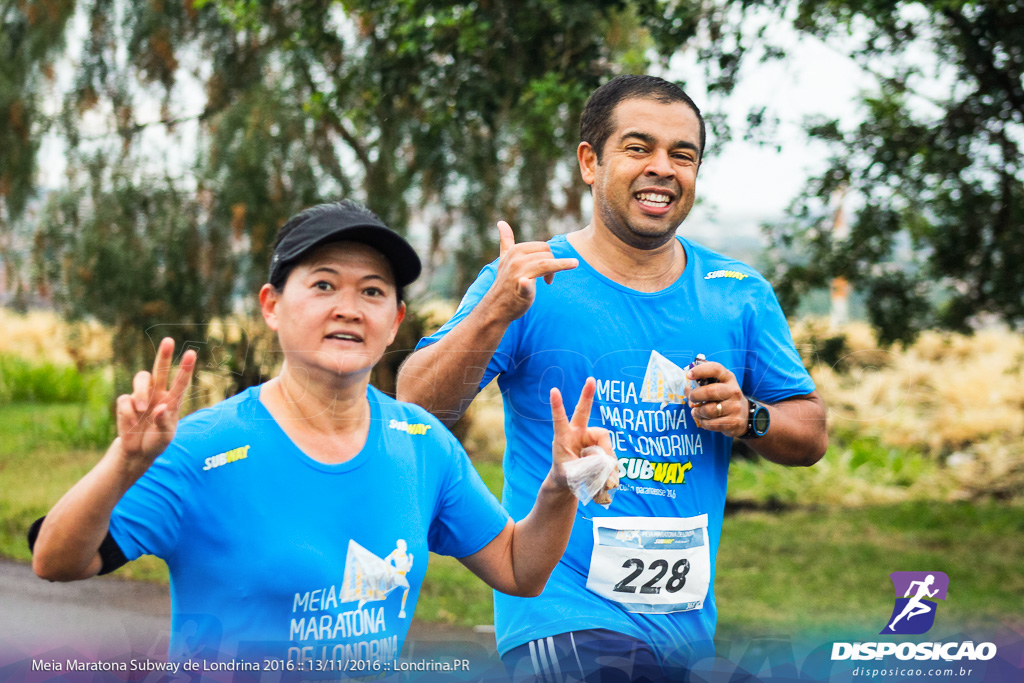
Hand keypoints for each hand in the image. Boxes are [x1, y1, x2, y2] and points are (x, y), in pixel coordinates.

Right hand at [115, 338, 196, 472]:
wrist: (137, 452)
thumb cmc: (156, 441)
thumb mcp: (165, 436)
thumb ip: (164, 423)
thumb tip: (160, 408)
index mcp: (172, 401)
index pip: (181, 382)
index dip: (186, 368)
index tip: (192, 353)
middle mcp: (157, 394)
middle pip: (160, 369)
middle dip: (164, 355)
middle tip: (169, 341)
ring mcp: (141, 397)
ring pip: (141, 378)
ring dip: (141, 391)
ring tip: (143, 408)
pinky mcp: (126, 404)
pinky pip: (126, 401)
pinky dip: (128, 413)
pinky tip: (132, 423)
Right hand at [484, 220, 577, 322]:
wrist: (496, 307)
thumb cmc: (505, 282)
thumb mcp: (504, 258)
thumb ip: (506, 240)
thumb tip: (501, 222)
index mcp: (515, 250)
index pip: (543, 247)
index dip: (550, 256)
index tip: (548, 271)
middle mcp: (516, 259)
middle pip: (547, 254)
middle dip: (555, 264)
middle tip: (550, 279)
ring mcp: (517, 274)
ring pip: (546, 264)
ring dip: (561, 265)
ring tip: (575, 264)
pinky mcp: (520, 289)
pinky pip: (525, 284)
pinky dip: (526, 284)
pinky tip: (525, 281)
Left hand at [548, 377, 614, 489]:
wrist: (570, 480)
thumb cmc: (566, 474)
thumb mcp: (572, 474)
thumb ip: (587, 466)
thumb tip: (606, 458)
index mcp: (563, 438)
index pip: (559, 420)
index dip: (557, 406)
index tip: (553, 391)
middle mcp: (576, 433)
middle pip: (583, 411)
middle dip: (587, 395)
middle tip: (590, 379)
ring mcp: (588, 437)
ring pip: (604, 440)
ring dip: (607, 456)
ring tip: (604, 474)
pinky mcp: (598, 443)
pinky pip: (609, 451)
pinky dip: (611, 462)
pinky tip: (609, 475)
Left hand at [684, 360, 747, 437]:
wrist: (745, 415)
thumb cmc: (724, 398)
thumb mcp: (716, 387)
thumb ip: (700, 385)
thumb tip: (687, 388)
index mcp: (728, 378)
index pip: (715, 369)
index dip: (700, 370)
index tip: (688, 375)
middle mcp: (733, 391)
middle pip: (710, 391)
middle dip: (695, 396)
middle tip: (691, 399)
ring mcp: (735, 407)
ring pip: (709, 410)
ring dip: (698, 412)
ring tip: (696, 412)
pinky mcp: (735, 421)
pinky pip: (712, 424)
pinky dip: (704, 423)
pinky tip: (704, 420)